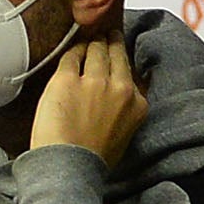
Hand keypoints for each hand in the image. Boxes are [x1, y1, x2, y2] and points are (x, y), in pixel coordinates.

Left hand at [31, 31, 146, 168]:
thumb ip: (124, 111)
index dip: (122, 61)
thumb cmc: (93, 159)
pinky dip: (71, 52)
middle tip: (107, 34)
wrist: (71, 168)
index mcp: (136, 103)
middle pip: (115, 55)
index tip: (118, 54)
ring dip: (92, 43)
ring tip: (89, 38)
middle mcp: (119, 87)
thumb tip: (117, 100)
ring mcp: (93, 81)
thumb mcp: (124, 134)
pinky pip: (70, 56)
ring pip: (96, 50)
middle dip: (111, 43)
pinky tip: (71, 50)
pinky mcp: (67, 79)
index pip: (130, 72)